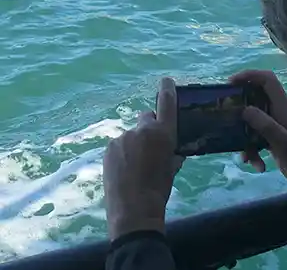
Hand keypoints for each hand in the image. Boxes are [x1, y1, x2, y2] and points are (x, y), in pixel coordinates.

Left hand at [103, 77, 183, 240]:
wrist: (133, 209)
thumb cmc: (159, 189)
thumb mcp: (172, 168)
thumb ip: (172, 153)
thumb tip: (174, 151)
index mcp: (164, 132)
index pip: (167, 102)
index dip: (167, 88)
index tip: (166, 81)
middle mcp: (143, 129)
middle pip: (146, 117)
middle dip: (148, 126)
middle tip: (148, 145)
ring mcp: (124, 137)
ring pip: (131, 134)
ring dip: (134, 143)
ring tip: (134, 165)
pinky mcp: (109, 147)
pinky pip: (119, 145)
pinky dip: (122, 152)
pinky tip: (123, 170)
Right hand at [230, 69, 286, 200]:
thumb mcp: (284, 142)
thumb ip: (265, 125)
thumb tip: (244, 109)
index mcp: (282, 107)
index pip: (267, 80)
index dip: (250, 75)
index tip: (231, 83)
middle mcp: (277, 113)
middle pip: (255, 99)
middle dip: (239, 109)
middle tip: (224, 117)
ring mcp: (275, 126)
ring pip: (251, 123)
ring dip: (245, 139)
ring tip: (245, 156)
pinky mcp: (272, 141)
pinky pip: (254, 140)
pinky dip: (252, 153)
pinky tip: (257, 165)